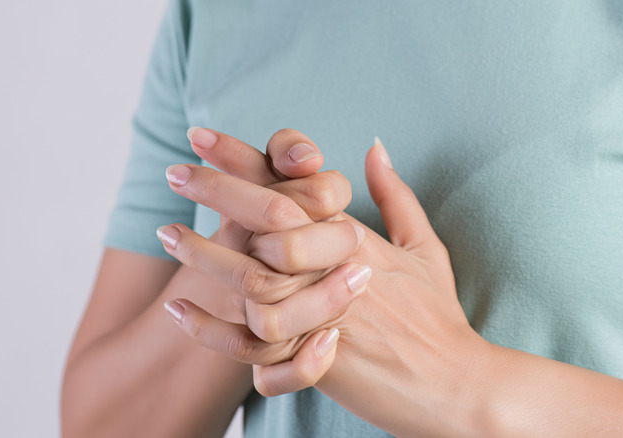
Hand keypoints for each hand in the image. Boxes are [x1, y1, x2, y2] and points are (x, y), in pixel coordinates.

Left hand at [163, 136, 486, 435]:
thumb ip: (396, 197)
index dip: (246, 157)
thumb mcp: (424, 249)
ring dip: (202, 255)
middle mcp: (337, 268)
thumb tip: (375, 148)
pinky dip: (208, 328)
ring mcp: (325, 314)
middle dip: (215, 190)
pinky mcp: (315, 359)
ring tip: (168, 234)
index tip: (203, 137)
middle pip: (266, 219)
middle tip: (175, 171)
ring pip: (250, 278)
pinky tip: (179, 309)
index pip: (295, 185)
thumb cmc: (439, 317)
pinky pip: (249, 343)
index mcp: (358, 237)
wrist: (455, 385)